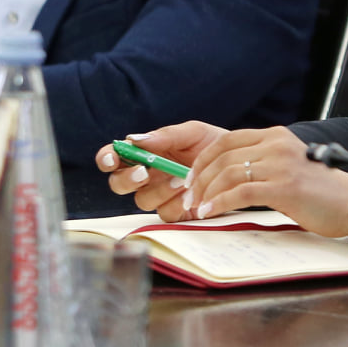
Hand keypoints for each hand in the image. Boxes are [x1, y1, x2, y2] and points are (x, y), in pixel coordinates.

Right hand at [97, 122, 227, 220]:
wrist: (240, 162)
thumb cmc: (212, 144)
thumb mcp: (193, 133)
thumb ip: (165, 136)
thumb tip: (134, 139)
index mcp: (145, 154)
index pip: (115, 157)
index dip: (107, 159)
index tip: (112, 159)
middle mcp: (147, 177)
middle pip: (119, 184)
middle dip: (127, 179)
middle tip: (144, 172)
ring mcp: (160, 196)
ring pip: (142, 200)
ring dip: (159, 189)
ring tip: (180, 178)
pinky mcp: (175, 213)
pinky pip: (164, 213)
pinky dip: (176, 202)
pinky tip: (190, 193)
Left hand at [185, 128, 347, 237]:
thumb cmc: (318, 190)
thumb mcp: (287, 165)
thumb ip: (261, 163)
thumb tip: (224, 177)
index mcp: (276, 135)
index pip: (227, 140)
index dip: (203, 160)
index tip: (190, 179)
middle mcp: (277, 144)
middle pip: (223, 157)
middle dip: (200, 180)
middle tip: (190, 199)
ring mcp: (281, 164)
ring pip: (229, 174)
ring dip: (207, 193)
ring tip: (199, 209)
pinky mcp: (284, 186)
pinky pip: (241, 193)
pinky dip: (220, 203)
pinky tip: (211, 213)